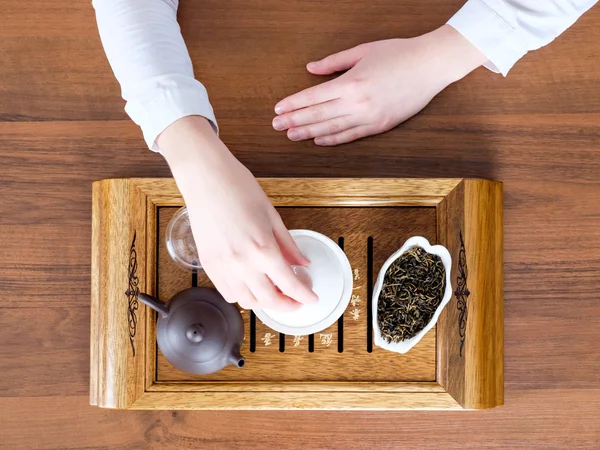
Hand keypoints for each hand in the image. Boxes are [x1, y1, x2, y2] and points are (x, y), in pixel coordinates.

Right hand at [159, 116, 317, 310]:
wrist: (205, 178)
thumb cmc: (238, 188)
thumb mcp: (271, 215)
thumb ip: (288, 244)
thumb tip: (302, 263)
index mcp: (263, 249)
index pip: (289, 285)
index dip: (304, 296)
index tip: (311, 298)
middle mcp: (242, 263)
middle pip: (269, 300)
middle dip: (287, 305)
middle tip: (296, 301)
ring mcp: (222, 267)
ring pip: (247, 302)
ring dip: (264, 303)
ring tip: (274, 294)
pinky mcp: (208, 265)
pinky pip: (227, 292)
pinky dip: (242, 296)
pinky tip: (251, 287)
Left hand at [272, 25, 486, 145]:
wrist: (431, 66)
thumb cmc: (398, 54)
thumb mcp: (363, 51)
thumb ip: (334, 62)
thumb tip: (310, 69)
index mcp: (351, 82)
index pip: (313, 97)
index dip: (293, 104)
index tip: (278, 109)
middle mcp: (357, 103)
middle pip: (318, 115)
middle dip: (294, 121)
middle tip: (276, 126)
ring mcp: (369, 117)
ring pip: (331, 128)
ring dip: (308, 132)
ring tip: (291, 135)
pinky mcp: (380, 126)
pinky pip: (351, 135)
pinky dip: (333, 139)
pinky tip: (318, 140)